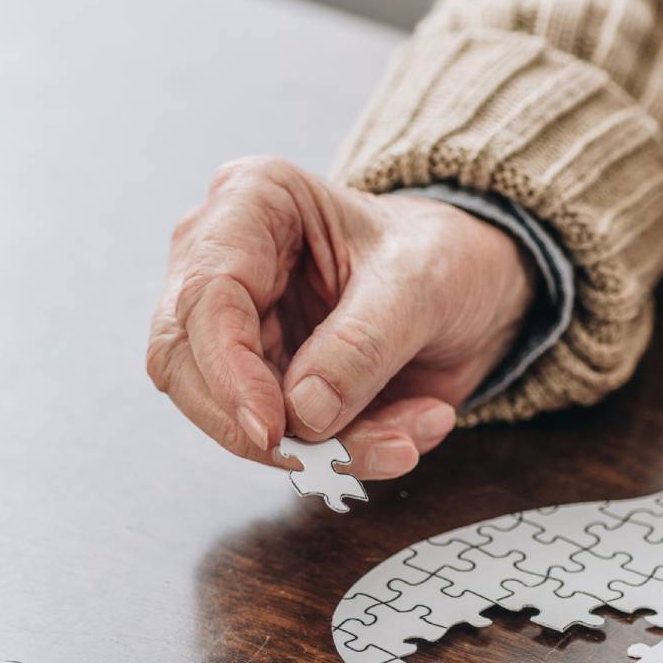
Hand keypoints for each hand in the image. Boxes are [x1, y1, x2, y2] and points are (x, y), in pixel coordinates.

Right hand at [147, 157, 533, 478]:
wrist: (475, 286)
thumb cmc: (443, 254)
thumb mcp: (421, 285)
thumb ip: (362, 344)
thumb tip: (302, 411)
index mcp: (252, 202)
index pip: (204, 296)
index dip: (228, 372)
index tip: (273, 428)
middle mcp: (225, 262)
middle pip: (187, 365)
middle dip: (262, 427)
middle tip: (335, 459)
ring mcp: (238, 327)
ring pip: (232, 415)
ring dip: (321, 449)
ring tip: (404, 441)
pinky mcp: (263, 381)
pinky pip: (282, 440)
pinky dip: (345, 453)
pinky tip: (409, 431)